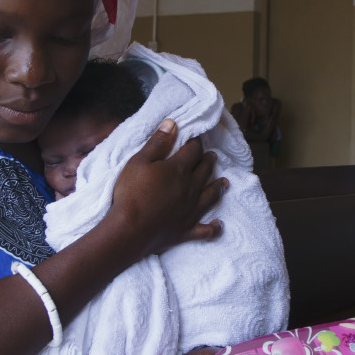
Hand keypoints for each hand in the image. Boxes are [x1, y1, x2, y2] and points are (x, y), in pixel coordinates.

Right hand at [109, 119, 224, 257]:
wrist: (129, 230)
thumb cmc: (131, 192)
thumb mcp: (139, 162)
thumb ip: (158, 143)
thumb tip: (173, 124)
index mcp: (179, 170)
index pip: (193, 151)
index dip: (196, 143)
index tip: (197, 139)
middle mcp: (190, 189)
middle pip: (204, 171)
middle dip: (208, 162)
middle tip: (213, 156)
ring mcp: (190, 211)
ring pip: (210, 196)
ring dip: (218, 188)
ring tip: (225, 183)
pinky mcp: (186, 230)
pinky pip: (206, 230)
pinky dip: (214, 228)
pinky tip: (219, 225)